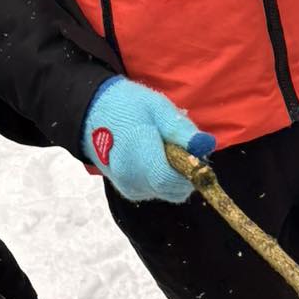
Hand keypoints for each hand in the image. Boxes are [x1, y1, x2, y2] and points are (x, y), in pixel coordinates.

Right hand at [82, 76, 215, 202]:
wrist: (92, 115)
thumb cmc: (127, 105)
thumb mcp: (157, 107)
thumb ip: (180, 129)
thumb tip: (206, 146)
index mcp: (137, 155)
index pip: (172, 180)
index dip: (190, 171)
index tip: (193, 152)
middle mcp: (132, 178)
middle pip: (175, 190)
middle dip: (185, 172)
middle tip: (178, 146)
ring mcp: (130, 188)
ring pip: (169, 192)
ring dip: (175, 175)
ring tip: (163, 148)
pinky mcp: (131, 192)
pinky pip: (159, 191)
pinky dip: (165, 178)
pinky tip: (155, 157)